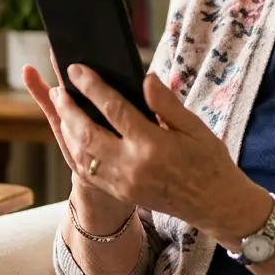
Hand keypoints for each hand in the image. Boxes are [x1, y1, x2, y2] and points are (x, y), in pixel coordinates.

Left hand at [34, 61, 251, 230]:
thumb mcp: (195, 127)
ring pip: (81, 155)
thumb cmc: (209, 162)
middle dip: (68, 108)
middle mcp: (132, 166)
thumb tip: (146, 78)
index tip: (76, 69)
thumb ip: (167, 103)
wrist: (215, 205)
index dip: (92, 86)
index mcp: (153, 145)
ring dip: (66, 129)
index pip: (113, 109)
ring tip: (61, 107)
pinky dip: (74, 152)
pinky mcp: (121, 194)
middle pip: (86, 133)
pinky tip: (72, 136)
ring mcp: (123, 184)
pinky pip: (87, 173)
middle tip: (59, 89)